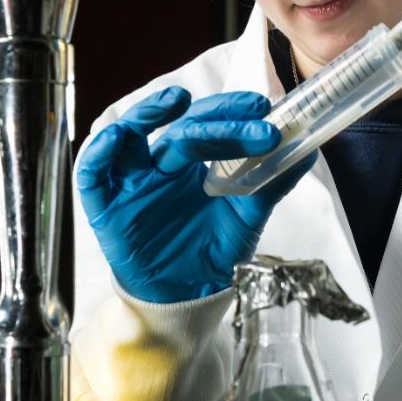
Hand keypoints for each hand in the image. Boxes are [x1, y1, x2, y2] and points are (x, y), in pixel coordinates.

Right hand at [76, 87, 315, 302]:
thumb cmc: (211, 253)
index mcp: (193, 163)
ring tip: (174, 102)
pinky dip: (99, 153)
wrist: (186, 299)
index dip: (231, 112)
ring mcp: (131, 183)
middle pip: (178, 129)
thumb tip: (308, 151)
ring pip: (128, 136)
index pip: (209, 125)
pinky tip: (118, 138)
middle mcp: (160, 165)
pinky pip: (92, 174)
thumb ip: (271, 184)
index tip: (261, 106)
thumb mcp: (246, 217)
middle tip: (247, 111)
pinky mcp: (105, 207)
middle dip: (212, 118)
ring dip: (146, 114)